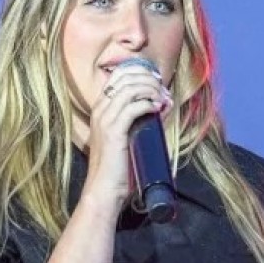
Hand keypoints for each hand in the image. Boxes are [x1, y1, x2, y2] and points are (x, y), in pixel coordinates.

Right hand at [78, 64, 173, 221]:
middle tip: (163, 90)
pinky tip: (158, 109)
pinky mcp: (113, 131)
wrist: (104, 189)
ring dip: (152, 90)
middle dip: (149, 79)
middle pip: (125, 77)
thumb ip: (139, 119)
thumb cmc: (117, 166)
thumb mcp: (126, 136)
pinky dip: (149, 104)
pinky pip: (133, 107)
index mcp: (100, 109)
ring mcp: (105, 119)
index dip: (140, 73)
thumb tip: (161, 105)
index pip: (118, 75)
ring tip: (163, 99)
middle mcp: (100, 110)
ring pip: (131, 89)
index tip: (157, 82)